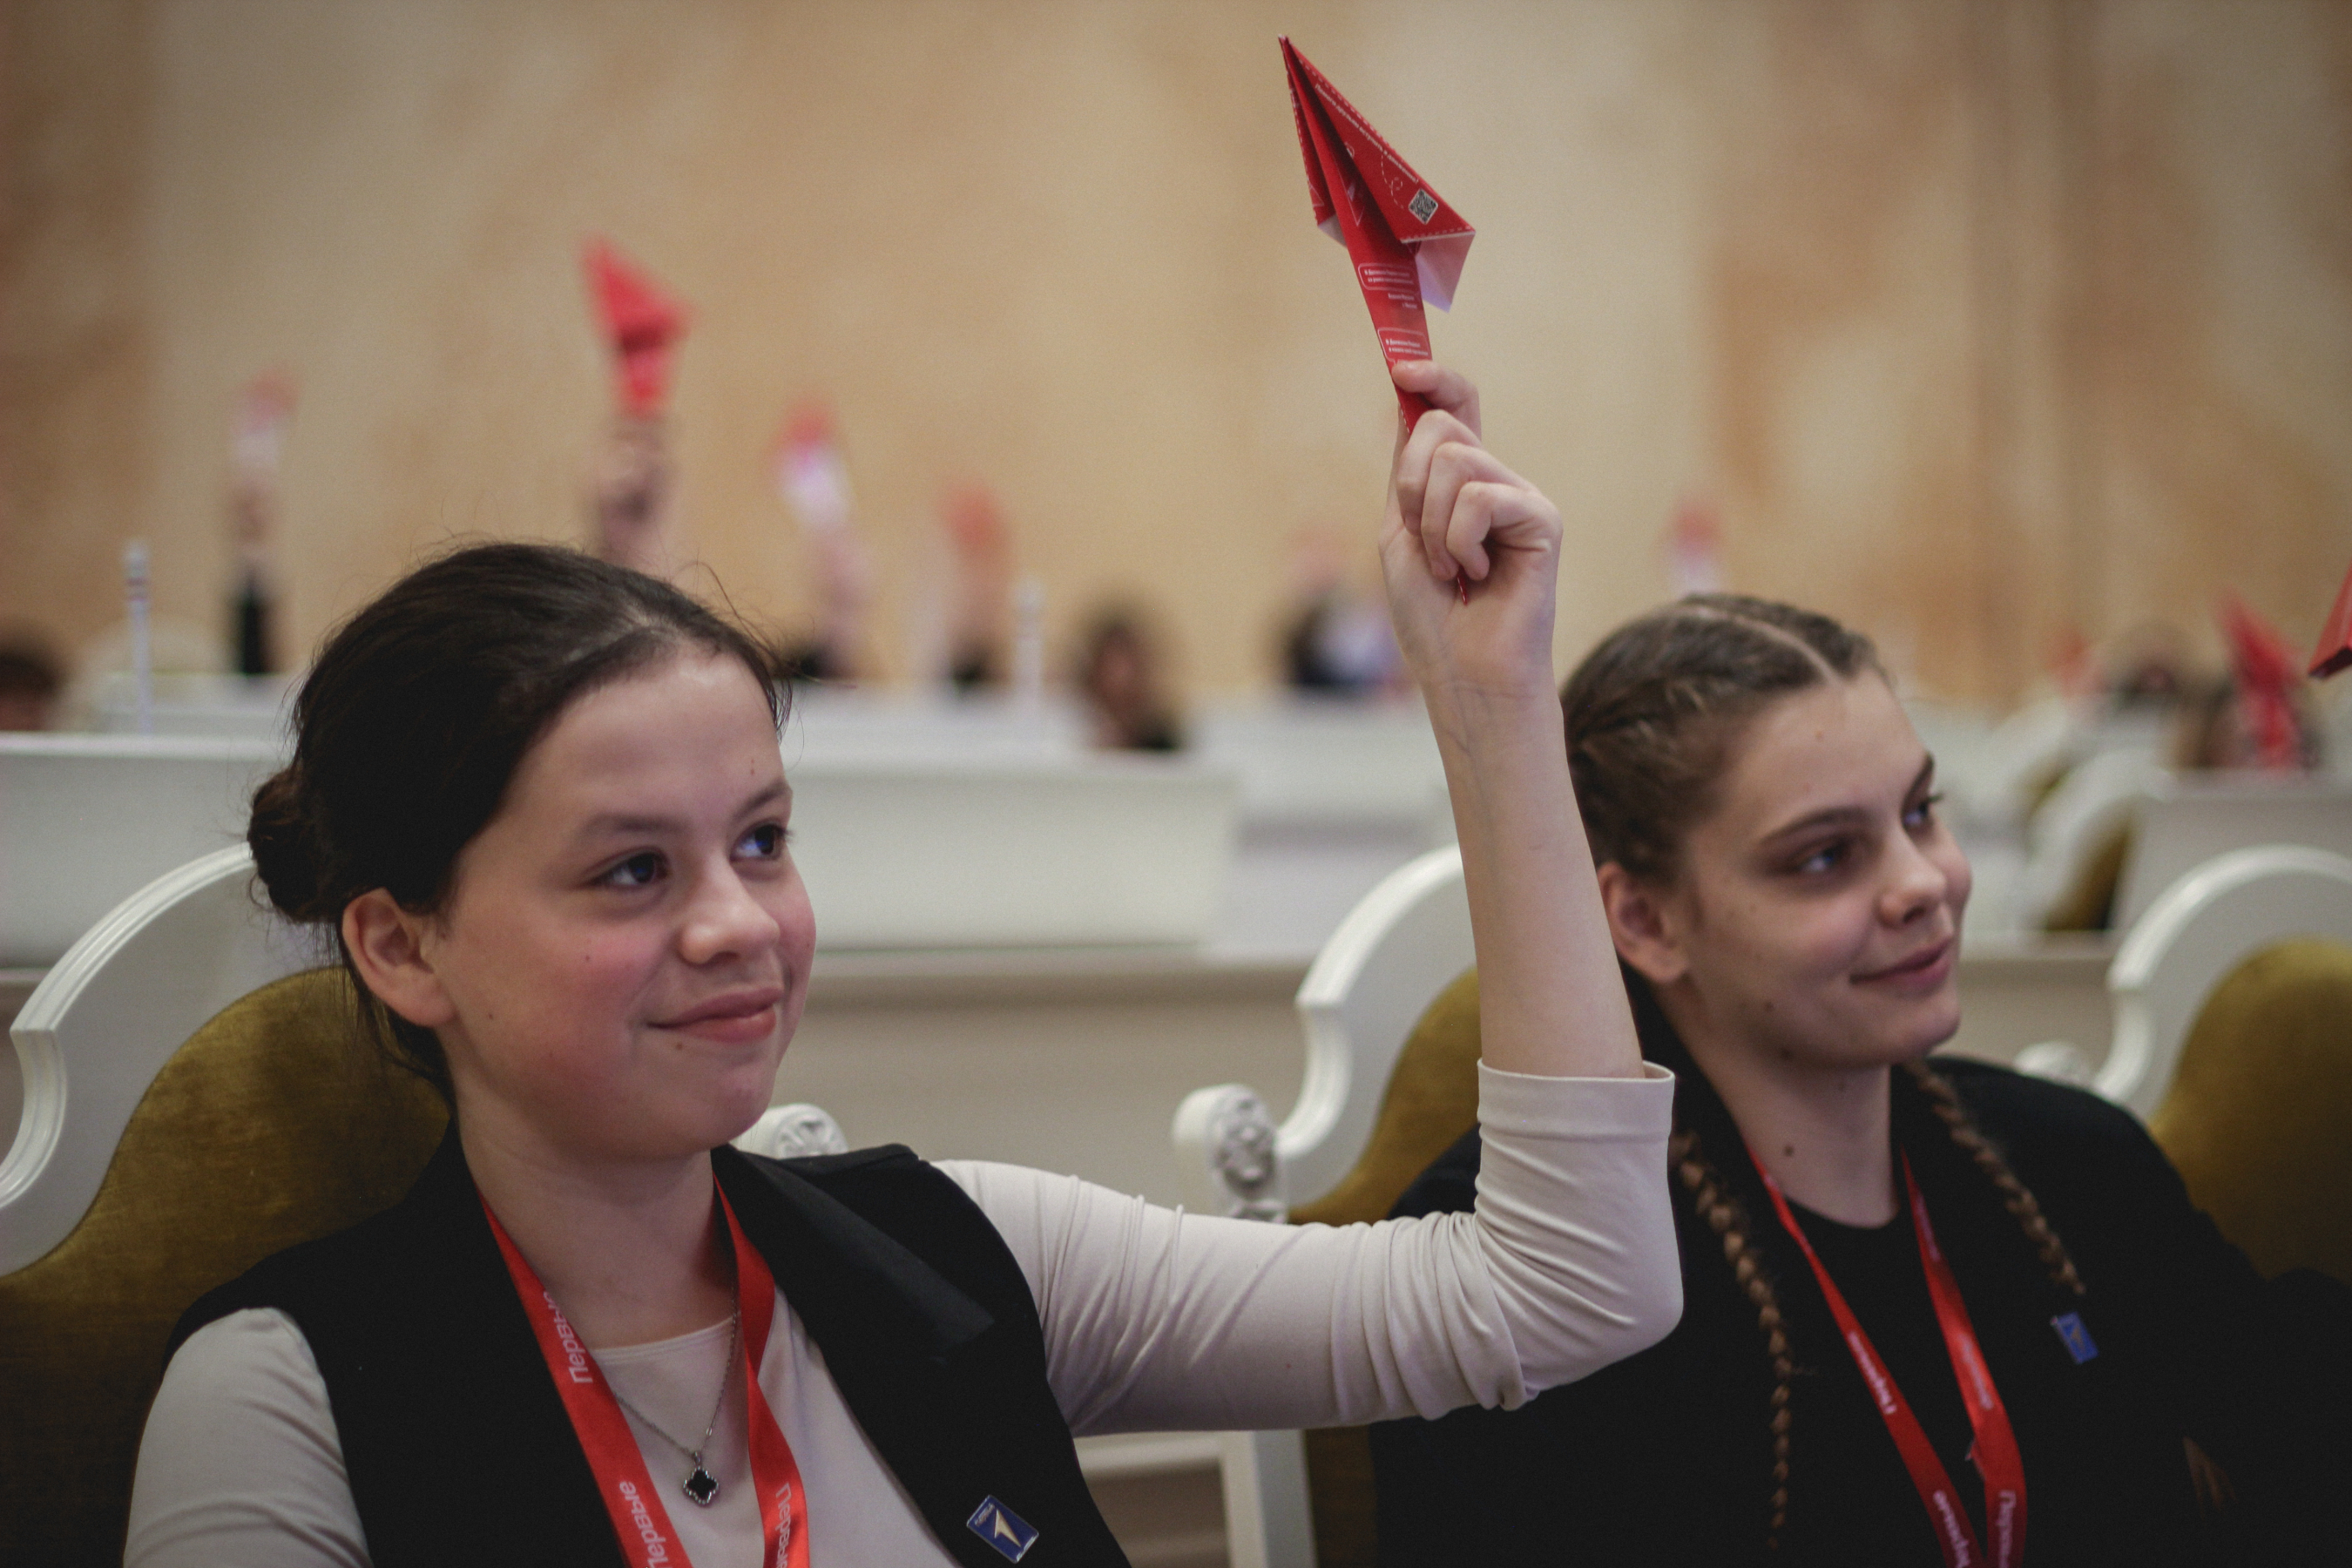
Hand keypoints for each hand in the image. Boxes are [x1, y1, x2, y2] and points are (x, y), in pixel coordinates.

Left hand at [1377, 362, 1560, 711]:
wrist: (1462, 673)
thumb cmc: (1431, 616)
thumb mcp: (1401, 530)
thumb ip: (1408, 468)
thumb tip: (1410, 394)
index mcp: (1460, 483)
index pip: (1457, 406)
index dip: (1435, 377)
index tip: (1402, 368)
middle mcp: (1495, 481)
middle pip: (1441, 426)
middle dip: (1411, 486)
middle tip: (1424, 544)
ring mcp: (1522, 496)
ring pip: (1456, 461)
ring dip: (1431, 525)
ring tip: (1450, 569)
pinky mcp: (1542, 518)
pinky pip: (1480, 498)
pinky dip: (1458, 541)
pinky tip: (1477, 574)